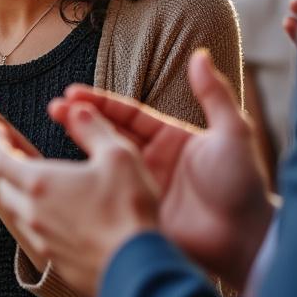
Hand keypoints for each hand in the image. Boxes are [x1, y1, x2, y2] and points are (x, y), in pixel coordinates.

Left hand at [0, 103, 159, 296]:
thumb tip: (78, 109)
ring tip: (34, 184)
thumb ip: (93, 128)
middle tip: (14, 155)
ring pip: (19, 213)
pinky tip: (57, 216)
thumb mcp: (118, 155)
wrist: (138, 269)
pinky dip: (39, 219)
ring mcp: (44, 241)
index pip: (0, 158)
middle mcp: (34, 213)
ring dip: (20, 195)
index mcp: (41, 182)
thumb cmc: (128, 210)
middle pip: (4, 187)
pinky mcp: (57, 263)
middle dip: (6, 168)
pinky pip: (37, 236)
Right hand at [52, 50, 275, 287]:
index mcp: (169, 138)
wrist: (244, 241)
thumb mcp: (232, 134)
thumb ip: (215, 95)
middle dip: (79, 119)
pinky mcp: (134, 214)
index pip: (126, 113)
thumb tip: (200, 55)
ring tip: (51, 136)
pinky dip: (84, 185)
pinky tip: (63, 177)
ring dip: (76, 148)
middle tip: (53, 108)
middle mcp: (150, 161)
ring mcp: (139, 188)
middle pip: (107, 133)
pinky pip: (105, 196)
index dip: (98, 101)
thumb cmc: (242, 186)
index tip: (71, 92)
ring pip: (101, 163)